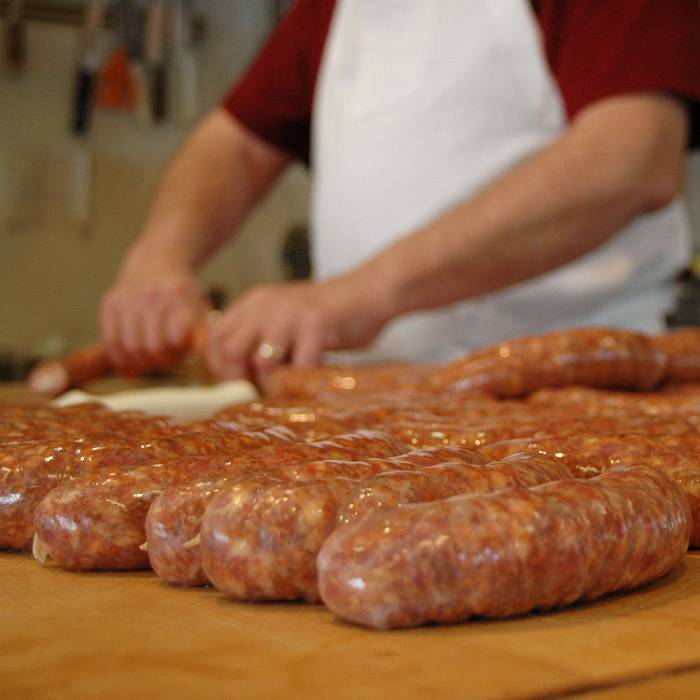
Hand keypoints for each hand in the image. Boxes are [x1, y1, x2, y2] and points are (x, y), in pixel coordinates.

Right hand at [100, 262, 208, 376]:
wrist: (156, 262)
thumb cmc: (182, 295)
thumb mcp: (200, 308)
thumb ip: (203, 334)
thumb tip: (205, 357)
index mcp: (179, 295)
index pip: (176, 338)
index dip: (178, 354)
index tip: (181, 356)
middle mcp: (152, 294)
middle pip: (152, 347)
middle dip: (160, 362)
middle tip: (166, 362)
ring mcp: (128, 297)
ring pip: (130, 347)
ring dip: (140, 363)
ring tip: (150, 363)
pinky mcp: (110, 303)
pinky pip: (110, 341)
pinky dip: (119, 359)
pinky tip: (130, 364)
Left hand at [203, 273, 389, 382]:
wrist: (368, 292)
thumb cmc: (326, 316)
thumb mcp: (282, 318)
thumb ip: (259, 338)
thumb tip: (236, 379)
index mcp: (253, 302)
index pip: (214, 338)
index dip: (219, 368)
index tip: (238, 384)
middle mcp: (265, 304)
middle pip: (229, 350)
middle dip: (240, 380)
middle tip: (258, 393)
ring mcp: (290, 314)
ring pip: (261, 360)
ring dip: (271, 385)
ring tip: (284, 392)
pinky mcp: (316, 325)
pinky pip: (299, 366)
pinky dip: (302, 383)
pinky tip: (309, 384)